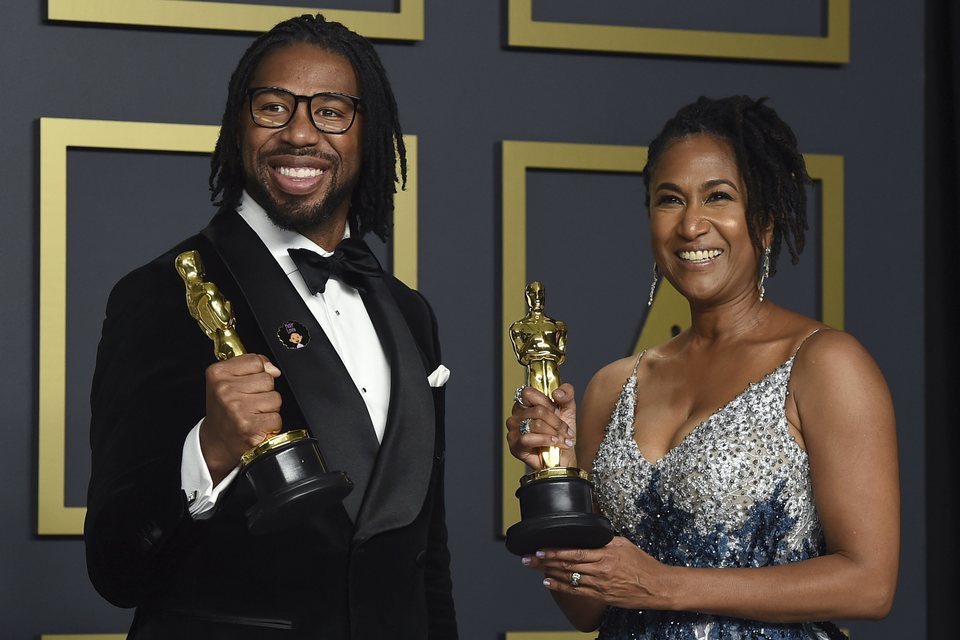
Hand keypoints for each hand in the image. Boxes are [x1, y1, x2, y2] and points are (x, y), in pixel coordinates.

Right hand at [201, 353, 281, 482]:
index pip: (256, 361)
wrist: (217, 440)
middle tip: (249, 402)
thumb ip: (251, 366)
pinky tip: (257, 425)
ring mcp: (237, 409)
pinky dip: (271, 424)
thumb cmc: (225, 409)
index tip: (246, 385)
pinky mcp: (249, 427)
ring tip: (253, 414)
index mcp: (218, 374)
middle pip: (267, 379)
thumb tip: (273, 369)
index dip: (256, 373)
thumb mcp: (228, 380)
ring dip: (269, 408)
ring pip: (275, 398)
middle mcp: (225, 391)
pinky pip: (276, 417)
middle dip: (264, 391)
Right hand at [505, 383, 577, 469]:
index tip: (557, 410)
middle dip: (556, 421)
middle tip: (565, 430)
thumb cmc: (561, 433)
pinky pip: (529, 438)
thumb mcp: (568, 409)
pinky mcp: (515, 445)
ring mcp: (513, 430)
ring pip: (536, 424)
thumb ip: (566, 393)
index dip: (545, 401)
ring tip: (562, 439)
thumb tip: (557, 392)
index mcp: (525, 404)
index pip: (528, 393)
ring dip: (554, 433)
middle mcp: (516, 415)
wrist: (563, 457)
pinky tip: (554, 443)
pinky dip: (546, 441)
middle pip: (537, 410)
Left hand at [522, 537, 674, 610]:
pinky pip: (576, 591)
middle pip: (567, 564)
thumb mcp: (624, 544)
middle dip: (545, 560)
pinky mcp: (601, 596)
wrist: (656, 586)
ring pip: (569, 577)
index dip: (555, 550)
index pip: (574, 551)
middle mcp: (601, 569)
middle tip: (528, 558)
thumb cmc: (642, 564)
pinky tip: (548, 582)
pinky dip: (560, 586)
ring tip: (534, 567)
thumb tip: (590, 533)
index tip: (540, 547)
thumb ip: (605, 539)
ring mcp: (600, 584)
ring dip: (549, 572)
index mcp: (606, 553)